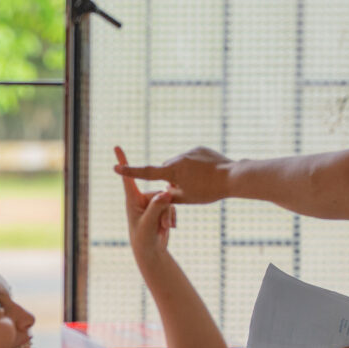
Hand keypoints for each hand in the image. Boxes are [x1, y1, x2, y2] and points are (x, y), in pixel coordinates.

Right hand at [113, 145, 232, 204]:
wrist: (233, 176)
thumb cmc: (209, 191)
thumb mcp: (187, 198)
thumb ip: (171, 194)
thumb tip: (164, 190)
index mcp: (172, 172)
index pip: (146, 173)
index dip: (130, 171)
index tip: (115, 167)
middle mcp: (178, 158)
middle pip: (166, 169)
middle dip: (170, 178)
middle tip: (185, 190)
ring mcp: (190, 152)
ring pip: (179, 164)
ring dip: (183, 172)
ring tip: (200, 182)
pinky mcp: (200, 149)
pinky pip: (191, 158)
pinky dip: (195, 166)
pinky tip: (207, 174)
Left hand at [115, 146, 176, 261]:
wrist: (151, 251)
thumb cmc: (144, 239)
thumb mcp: (149, 225)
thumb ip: (156, 208)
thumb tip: (166, 193)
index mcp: (132, 200)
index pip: (127, 178)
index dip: (123, 163)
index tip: (116, 146)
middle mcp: (142, 198)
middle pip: (160, 194)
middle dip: (164, 210)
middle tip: (160, 226)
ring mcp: (152, 203)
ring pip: (168, 201)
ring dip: (168, 216)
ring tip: (163, 228)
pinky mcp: (161, 208)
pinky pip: (172, 207)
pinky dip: (172, 218)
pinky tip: (168, 228)